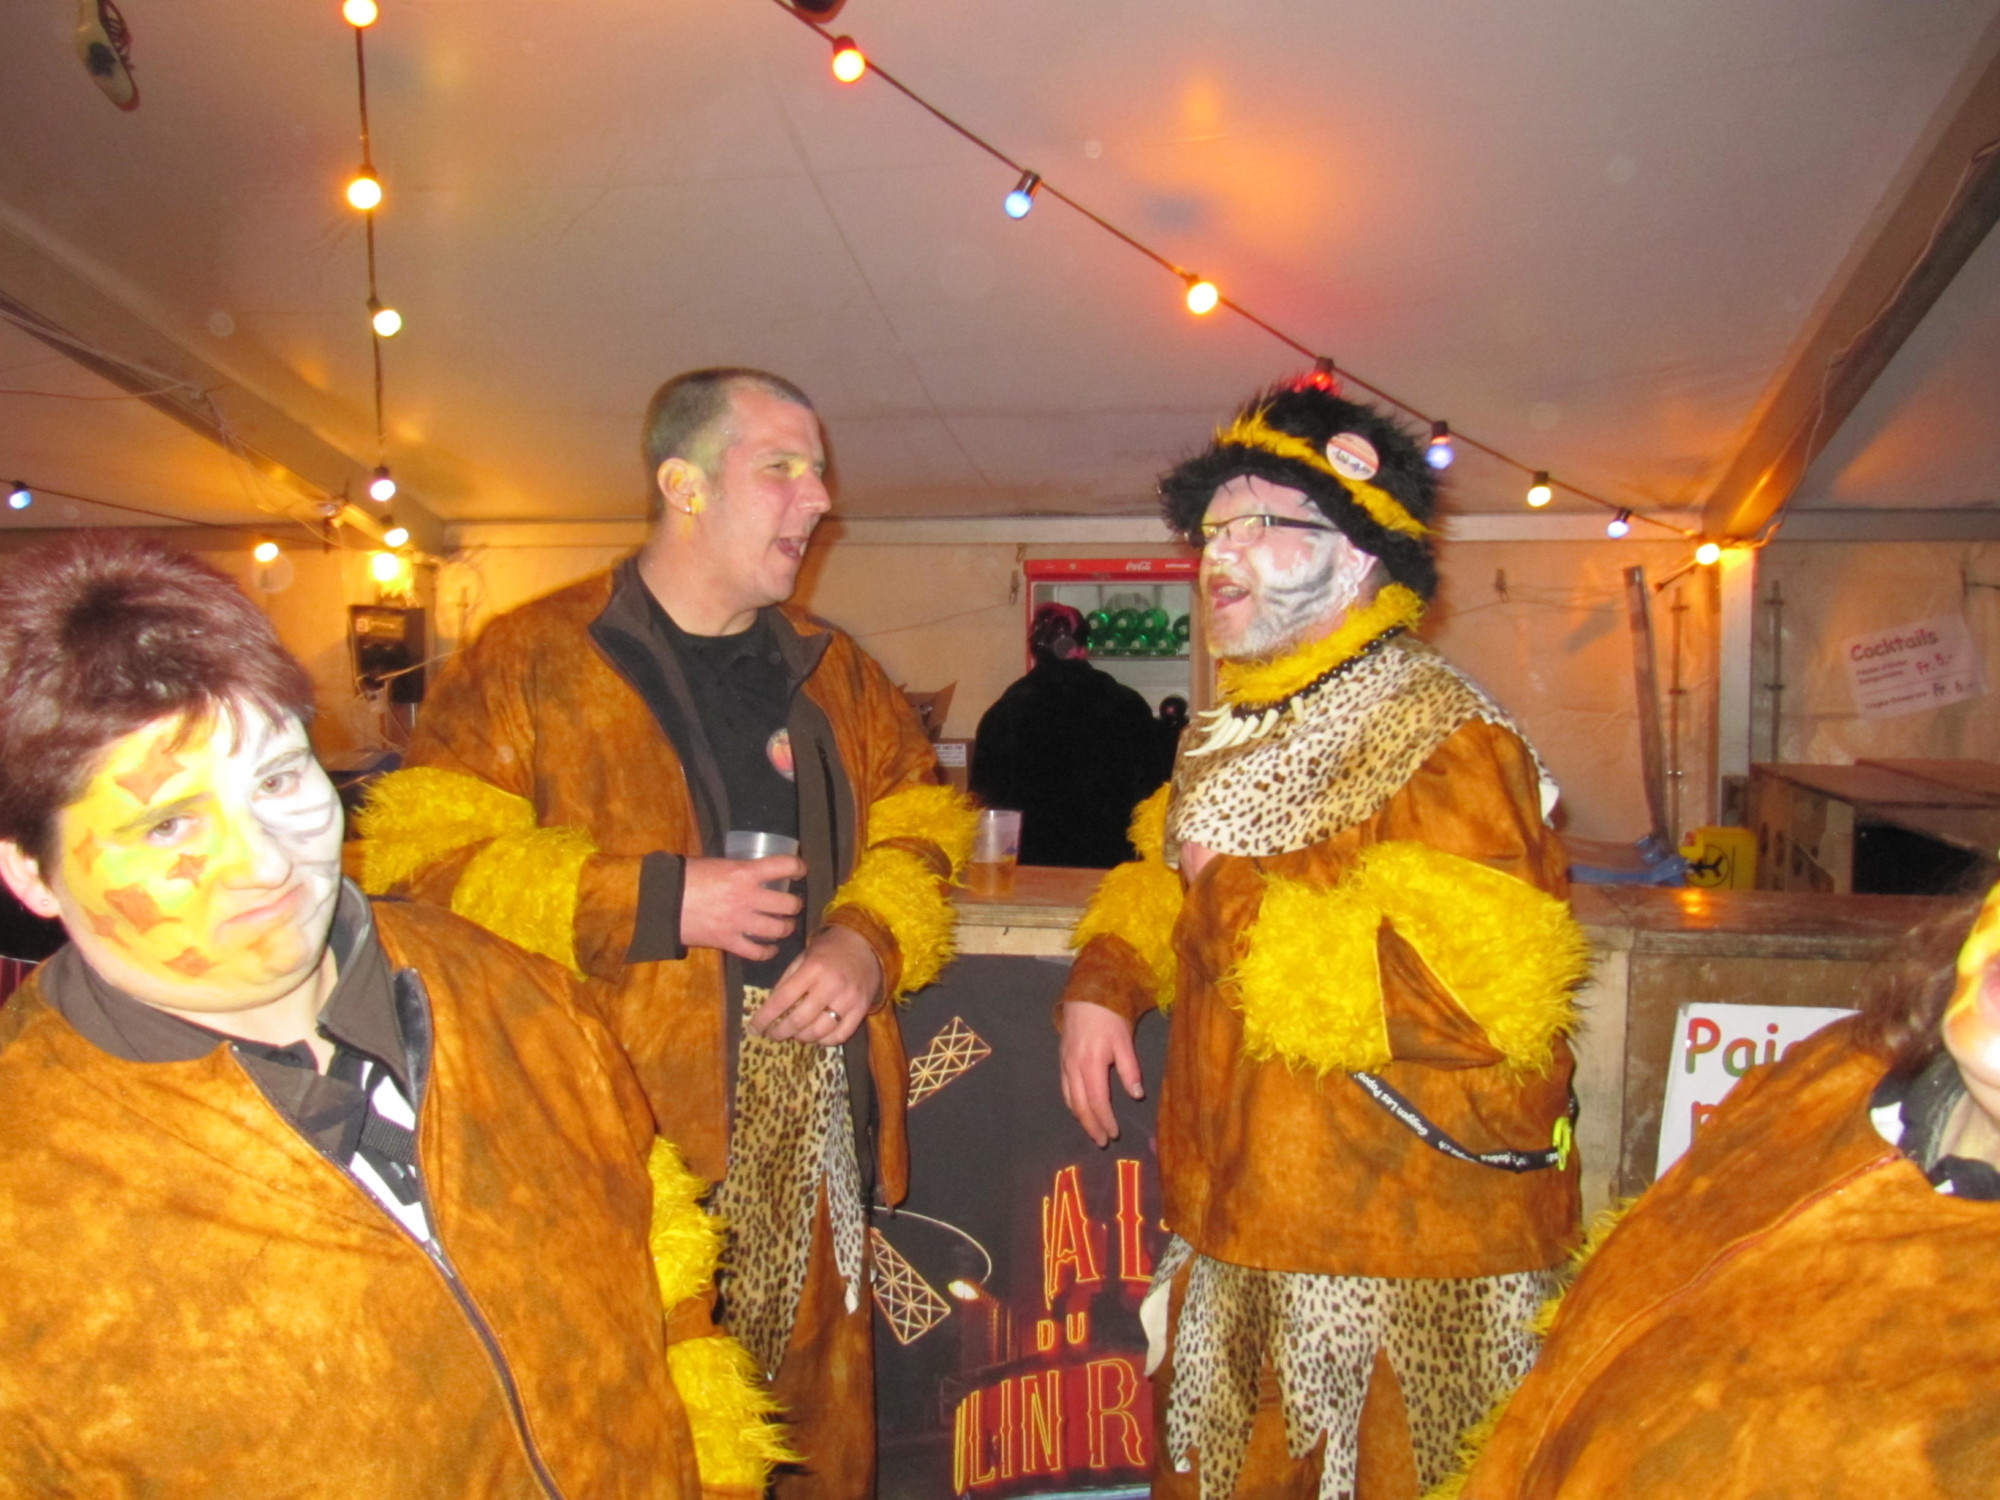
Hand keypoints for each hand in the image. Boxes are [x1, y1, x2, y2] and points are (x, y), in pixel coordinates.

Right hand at [679, 855, 805, 960]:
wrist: (661, 901)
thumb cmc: (686, 876)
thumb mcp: (716, 863)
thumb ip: (738, 869)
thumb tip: (752, 872)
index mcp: (744, 872)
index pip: (784, 866)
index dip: (798, 867)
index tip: (800, 871)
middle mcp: (748, 898)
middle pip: (788, 905)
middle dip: (794, 906)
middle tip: (791, 905)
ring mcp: (739, 922)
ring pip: (778, 930)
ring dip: (786, 928)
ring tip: (784, 927)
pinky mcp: (729, 942)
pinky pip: (757, 952)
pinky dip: (768, 952)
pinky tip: (770, 949)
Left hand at [750, 924, 882, 1045]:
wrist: (866, 945)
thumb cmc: (829, 951)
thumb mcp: (803, 957)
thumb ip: (787, 981)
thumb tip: (769, 1008)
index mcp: (812, 969)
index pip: (782, 998)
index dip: (765, 1017)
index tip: (754, 1028)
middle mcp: (831, 985)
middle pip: (799, 1019)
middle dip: (780, 1032)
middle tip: (771, 1034)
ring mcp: (848, 999)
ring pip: (819, 1031)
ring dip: (801, 1037)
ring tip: (794, 1034)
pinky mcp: (862, 1009)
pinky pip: (840, 1035)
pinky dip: (824, 1041)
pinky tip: (816, 1036)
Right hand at [1059, 1000, 1143, 1146]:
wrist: (1085, 996)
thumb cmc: (1109, 1016)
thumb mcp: (1124, 1040)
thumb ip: (1129, 1068)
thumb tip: (1136, 1095)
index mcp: (1090, 1064)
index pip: (1097, 1101)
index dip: (1105, 1120)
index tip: (1114, 1133)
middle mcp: (1074, 1068)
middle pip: (1080, 1106)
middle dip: (1091, 1126)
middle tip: (1102, 1141)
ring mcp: (1065, 1065)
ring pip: (1070, 1099)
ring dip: (1081, 1118)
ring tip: (1093, 1131)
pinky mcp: (1062, 1060)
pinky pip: (1065, 1089)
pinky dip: (1073, 1104)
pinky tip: (1080, 1109)